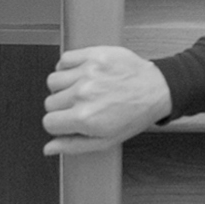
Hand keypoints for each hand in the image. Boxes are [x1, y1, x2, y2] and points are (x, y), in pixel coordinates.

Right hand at [43, 45, 171, 155]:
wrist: (156, 90)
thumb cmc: (134, 115)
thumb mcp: (105, 140)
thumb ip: (73, 145)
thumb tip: (48, 148)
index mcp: (85, 118)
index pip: (49, 122)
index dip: (59, 124)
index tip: (69, 120)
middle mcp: (83, 94)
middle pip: (50, 102)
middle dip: (63, 107)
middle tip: (81, 105)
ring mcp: (87, 72)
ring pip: (53, 81)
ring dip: (63, 86)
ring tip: (81, 89)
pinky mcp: (93, 55)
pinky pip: (64, 59)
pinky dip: (68, 67)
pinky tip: (81, 74)